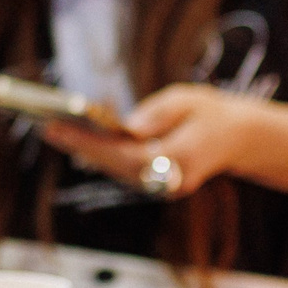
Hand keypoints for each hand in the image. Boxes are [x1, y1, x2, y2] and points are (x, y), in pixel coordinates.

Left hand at [41, 83, 262, 198]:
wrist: (240, 139)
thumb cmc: (213, 114)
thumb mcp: (189, 100)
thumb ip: (158, 114)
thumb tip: (129, 126)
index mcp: (180, 159)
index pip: (126, 154)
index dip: (91, 142)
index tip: (61, 129)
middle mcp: (169, 180)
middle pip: (115, 166)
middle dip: (80, 146)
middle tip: (48, 128)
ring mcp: (163, 186)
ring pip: (116, 170)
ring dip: (86, 152)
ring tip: (55, 131)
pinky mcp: (157, 184)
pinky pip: (123, 170)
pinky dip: (101, 156)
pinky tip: (77, 141)